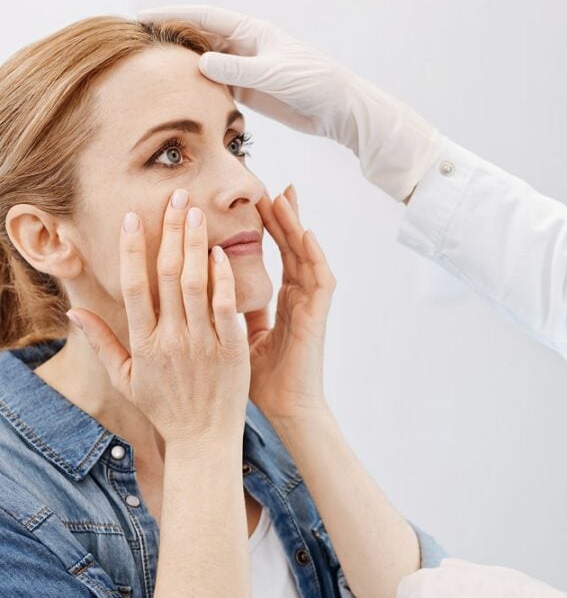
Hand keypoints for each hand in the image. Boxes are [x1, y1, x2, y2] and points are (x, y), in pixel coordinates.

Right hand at [66, 189, 250, 452]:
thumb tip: (73, 308)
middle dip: (169, 232)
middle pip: (167, 275)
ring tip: (195, 211)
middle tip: (175, 196)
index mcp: (142, 343)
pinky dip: (223, 277)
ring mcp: (202, 343)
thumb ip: (101, 342)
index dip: (131, 249)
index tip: (132, 217)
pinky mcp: (230, 348)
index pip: (133, 285)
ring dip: (195, 244)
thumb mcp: (126, 379)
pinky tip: (221, 252)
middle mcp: (170, 339)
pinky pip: (225, 305)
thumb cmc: (165, 408)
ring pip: (196, 283)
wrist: (205, 439)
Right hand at [136, 5, 446, 201]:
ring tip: (150, 69)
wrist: (340, 109)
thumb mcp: (273, 73)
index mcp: (251, 30)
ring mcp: (247, 68)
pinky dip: (199, 87)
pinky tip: (179, 92)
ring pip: (206, 63)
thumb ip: (237, 69)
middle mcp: (245, 45)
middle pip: (199, 37)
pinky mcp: (251, 91)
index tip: (142, 15)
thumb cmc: (314, 82)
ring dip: (182, 65)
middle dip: (171, 38)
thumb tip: (199, 62)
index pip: (204, 16)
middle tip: (138, 43)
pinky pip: (218, 86)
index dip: (172, 14)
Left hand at [245, 184, 334, 420]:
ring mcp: (310, 306)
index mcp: (283, 302)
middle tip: (270, 186)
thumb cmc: (262, 381)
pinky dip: (315, 256)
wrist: (286, 410)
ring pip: (306, 256)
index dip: (268, 228)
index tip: (256, 202)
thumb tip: (214, 291)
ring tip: (284, 197)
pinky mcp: (317, 317)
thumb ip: (235, 313)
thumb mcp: (241, 338)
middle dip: (283, 217)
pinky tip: (306, 233)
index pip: (276, 255)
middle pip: (292, 248)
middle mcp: (299, 299)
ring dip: (296, 226)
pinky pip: (321, 280)